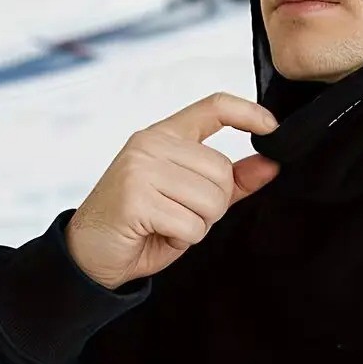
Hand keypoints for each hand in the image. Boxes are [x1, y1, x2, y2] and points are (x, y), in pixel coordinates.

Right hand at [64, 93, 279, 290]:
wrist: (90, 257)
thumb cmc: (145, 224)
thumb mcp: (193, 197)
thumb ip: (233, 180)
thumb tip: (271, 163)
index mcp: (166, 134)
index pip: (215, 106)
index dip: (249, 112)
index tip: (272, 127)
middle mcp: (151, 143)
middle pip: (223, 170)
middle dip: (213, 205)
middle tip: (179, 214)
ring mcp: (140, 167)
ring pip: (212, 199)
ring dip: (198, 224)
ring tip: (166, 223)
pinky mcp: (135, 197)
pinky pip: (191, 224)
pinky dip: (182, 238)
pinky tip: (155, 233)